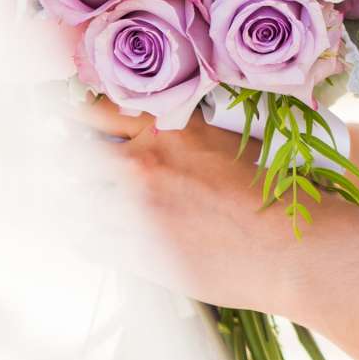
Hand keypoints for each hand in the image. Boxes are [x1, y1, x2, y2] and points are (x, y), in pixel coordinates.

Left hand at [81, 98, 323, 320]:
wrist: (298, 248)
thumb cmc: (277, 194)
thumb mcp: (226, 143)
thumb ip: (181, 135)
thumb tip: (149, 134)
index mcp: (169, 128)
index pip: (97, 107)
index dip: (72, 111)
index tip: (60, 116)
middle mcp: (146, 163)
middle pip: (73, 150)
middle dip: (64, 154)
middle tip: (60, 159)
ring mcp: (138, 210)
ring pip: (74, 196)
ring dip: (73, 195)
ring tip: (74, 198)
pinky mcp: (139, 252)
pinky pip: (85, 238)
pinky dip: (82, 232)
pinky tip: (89, 230)